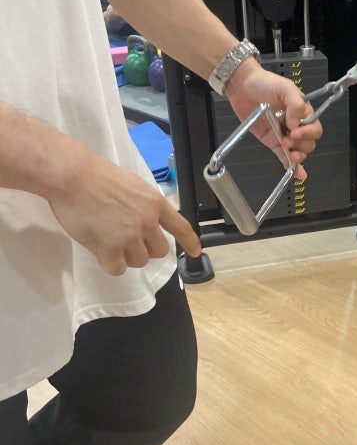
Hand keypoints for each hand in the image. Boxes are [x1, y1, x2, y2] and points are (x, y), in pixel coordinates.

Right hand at [49, 153, 201, 275]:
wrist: (73, 177)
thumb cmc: (96, 176)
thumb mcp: (132, 185)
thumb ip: (143, 205)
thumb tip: (143, 221)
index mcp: (155, 203)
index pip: (181, 227)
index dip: (190, 242)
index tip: (196, 252)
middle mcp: (148, 222)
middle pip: (160, 251)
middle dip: (146, 249)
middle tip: (128, 241)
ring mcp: (130, 236)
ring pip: (140, 261)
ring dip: (127, 256)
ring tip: (109, 241)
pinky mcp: (111, 249)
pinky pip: (118, 269)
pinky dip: (110, 264)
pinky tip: (101, 251)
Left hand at [225, 61, 321, 179]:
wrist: (242, 86)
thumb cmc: (264, 82)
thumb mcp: (284, 87)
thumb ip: (295, 103)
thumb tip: (297, 122)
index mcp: (302, 111)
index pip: (314, 127)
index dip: (308, 131)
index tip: (295, 130)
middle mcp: (295, 124)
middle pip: (309, 142)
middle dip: (301, 144)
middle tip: (289, 138)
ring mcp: (284, 134)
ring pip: (299, 151)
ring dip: (297, 155)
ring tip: (288, 150)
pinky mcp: (273, 142)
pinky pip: (284, 156)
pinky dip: (291, 165)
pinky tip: (297, 173)